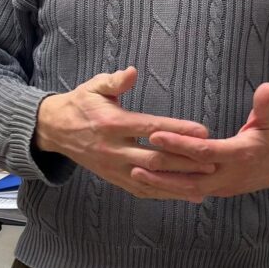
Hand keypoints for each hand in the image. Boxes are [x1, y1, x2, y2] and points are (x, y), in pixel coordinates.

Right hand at [35, 67, 212, 200]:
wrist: (55, 129)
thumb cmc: (81, 103)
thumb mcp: (94, 86)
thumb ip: (115, 81)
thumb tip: (132, 72)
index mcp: (112, 124)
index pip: (150, 128)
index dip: (177, 130)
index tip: (202, 131)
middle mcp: (114, 149)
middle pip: (155, 159)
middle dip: (185, 162)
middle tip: (212, 161)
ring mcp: (114, 168)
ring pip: (151, 179)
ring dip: (179, 182)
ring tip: (206, 183)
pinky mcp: (114, 179)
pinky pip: (142, 189)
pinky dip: (165, 193)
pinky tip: (186, 194)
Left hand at [134, 83, 268, 198]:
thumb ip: (265, 106)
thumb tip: (266, 88)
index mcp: (241, 154)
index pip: (204, 151)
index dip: (180, 144)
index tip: (156, 135)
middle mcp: (230, 174)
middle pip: (191, 176)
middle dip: (163, 170)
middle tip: (136, 161)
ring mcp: (224, 186)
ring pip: (188, 189)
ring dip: (163, 183)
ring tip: (136, 173)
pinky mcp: (220, 191)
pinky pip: (192, 193)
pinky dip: (172, 190)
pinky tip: (152, 184)